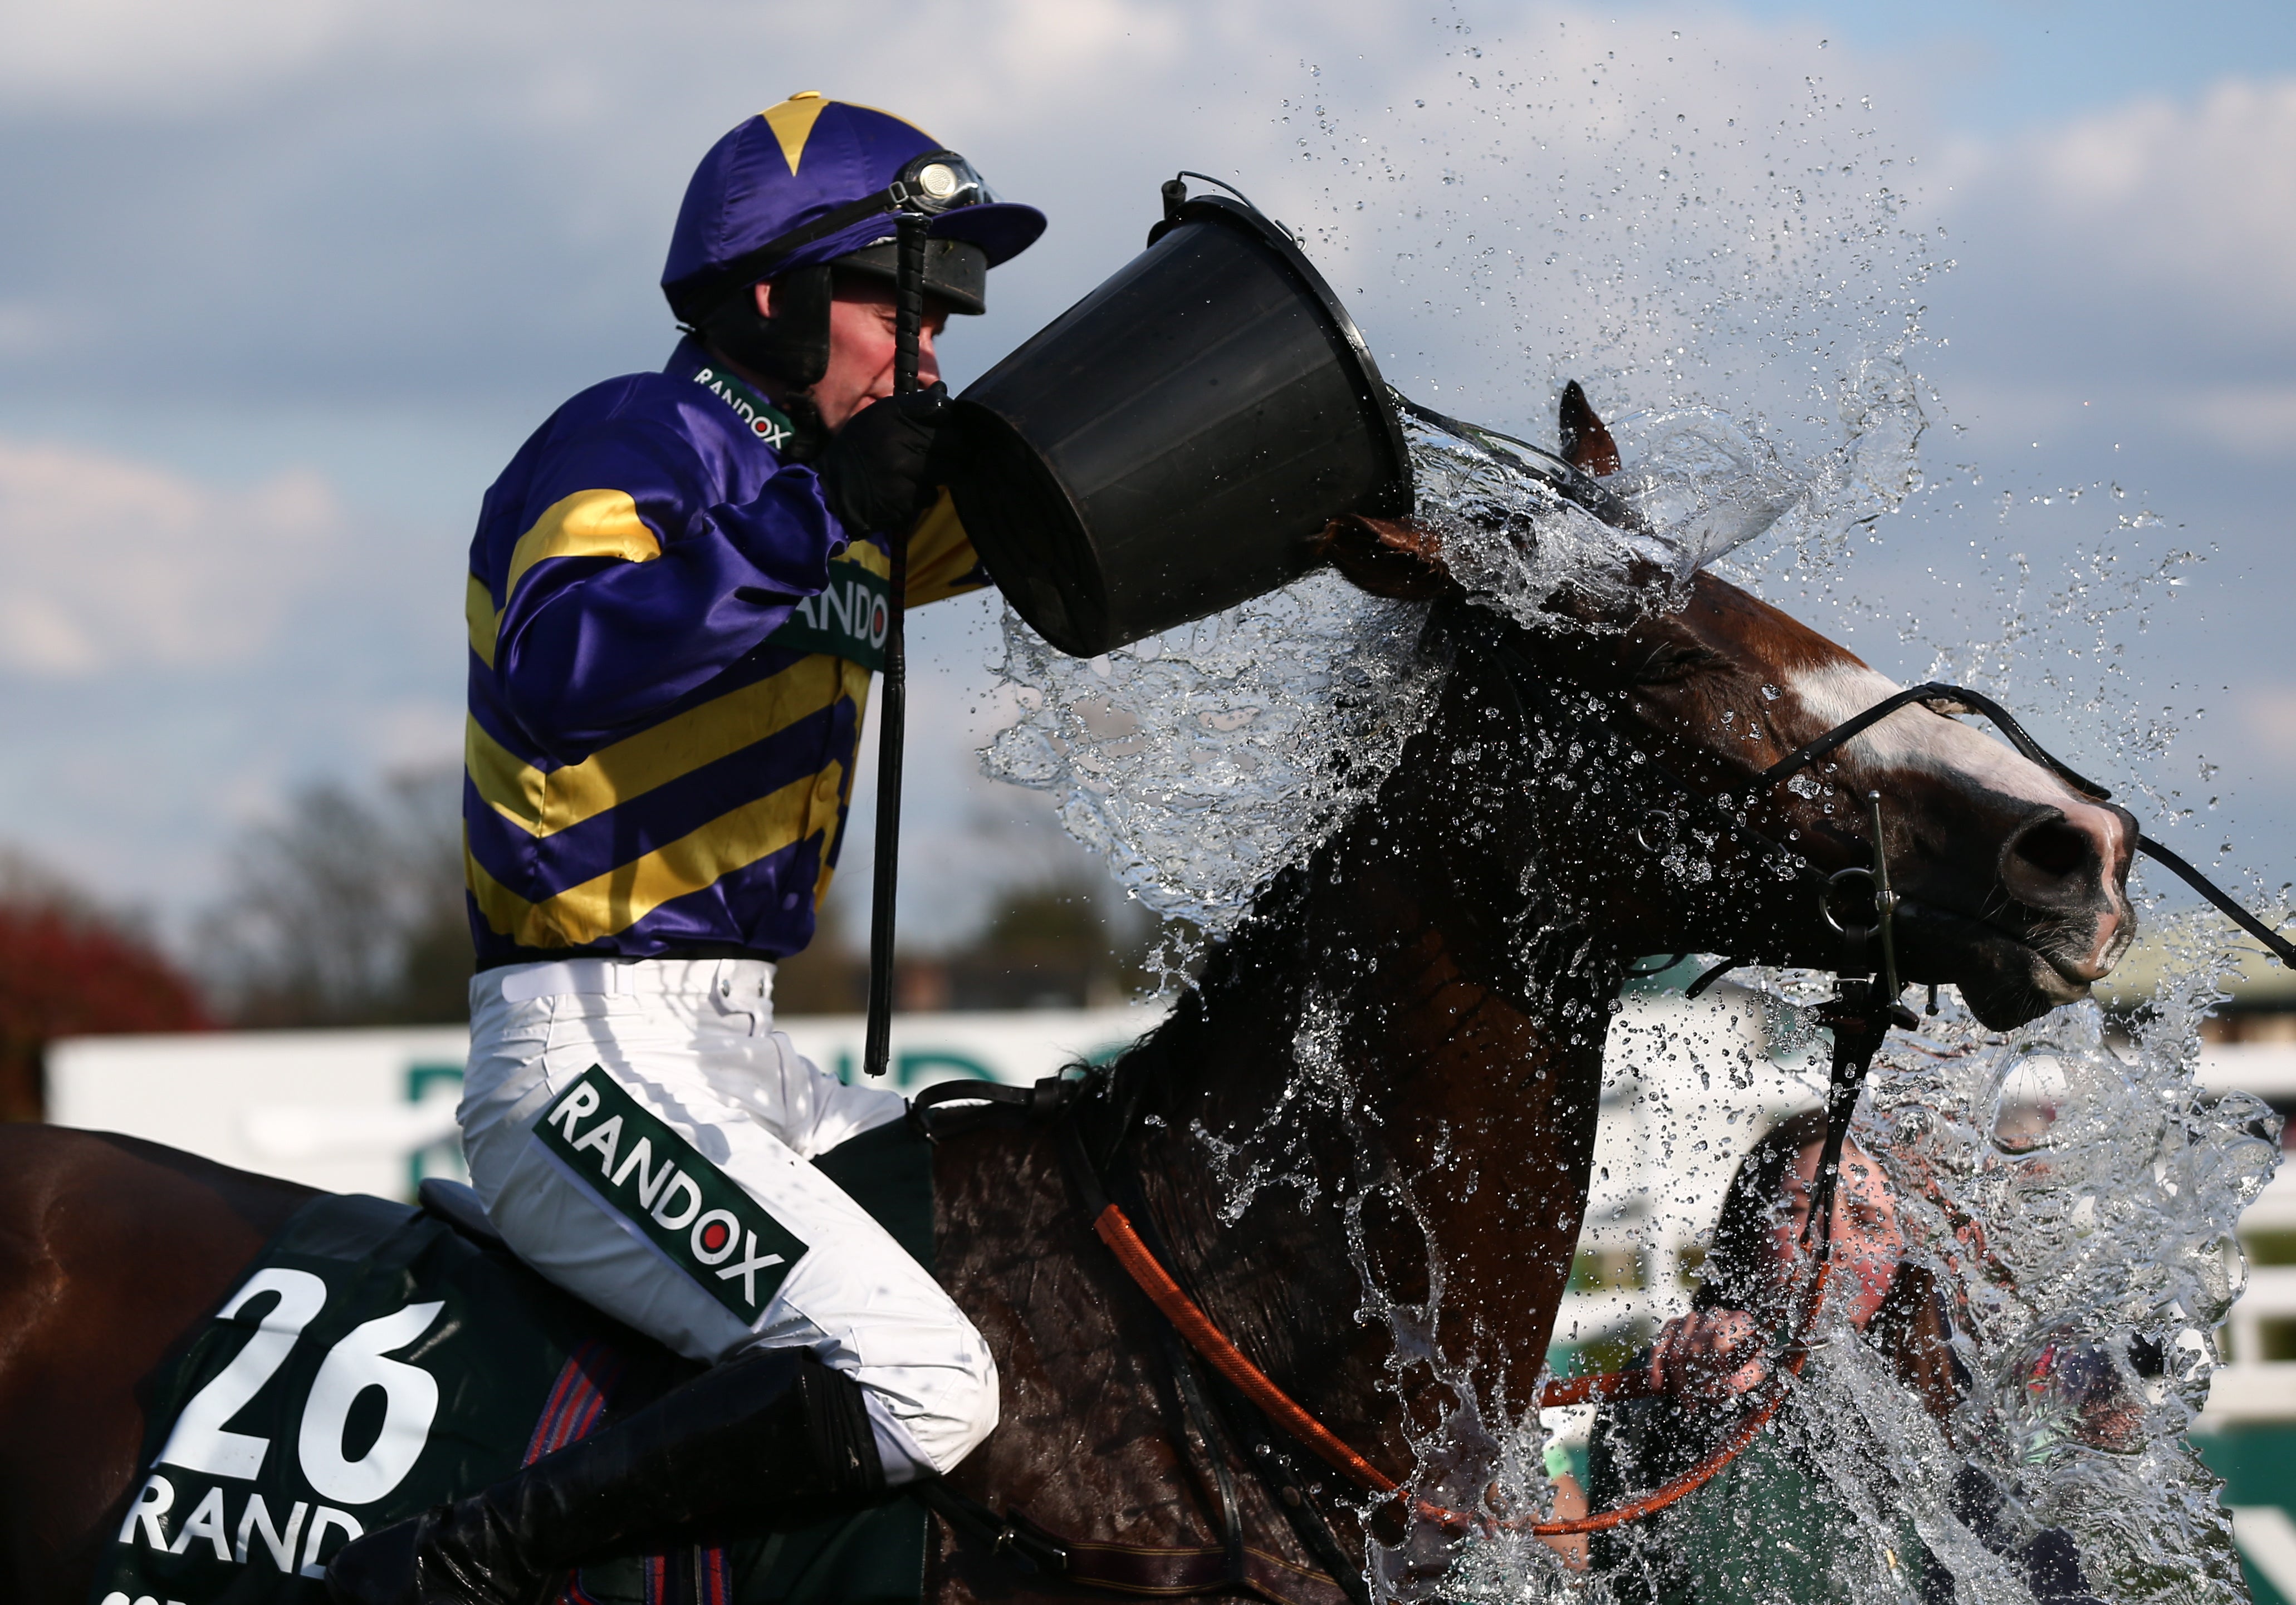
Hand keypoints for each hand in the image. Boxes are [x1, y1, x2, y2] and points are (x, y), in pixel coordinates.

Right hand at [816, 383, 948, 535]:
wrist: (831, 493)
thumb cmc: (856, 452)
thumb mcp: (876, 420)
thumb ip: (912, 406)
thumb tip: (943, 390)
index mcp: (891, 413)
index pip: (940, 408)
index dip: (950, 420)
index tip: (948, 428)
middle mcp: (899, 437)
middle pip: (953, 440)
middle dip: (956, 449)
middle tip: (947, 456)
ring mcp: (905, 469)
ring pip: (949, 468)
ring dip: (944, 473)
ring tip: (926, 473)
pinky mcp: (907, 497)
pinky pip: (932, 494)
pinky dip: (925, 494)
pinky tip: (908, 491)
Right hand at [1649, 1309, 1768, 1401]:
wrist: (1735, 1349)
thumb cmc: (1747, 1361)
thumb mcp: (1755, 1371)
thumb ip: (1746, 1378)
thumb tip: (1727, 1386)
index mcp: (1739, 1320)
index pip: (1719, 1337)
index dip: (1715, 1365)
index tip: (1716, 1389)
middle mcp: (1715, 1314)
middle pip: (1695, 1349)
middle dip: (1696, 1381)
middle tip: (1703, 1403)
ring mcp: (1692, 1317)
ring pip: (1675, 1352)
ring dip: (1680, 1383)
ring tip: (1690, 1404)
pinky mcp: (1674, 1324)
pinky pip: (1659, 1346)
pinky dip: (1656, 1368)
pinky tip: (1657, 1386)